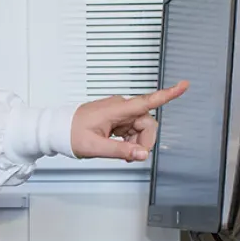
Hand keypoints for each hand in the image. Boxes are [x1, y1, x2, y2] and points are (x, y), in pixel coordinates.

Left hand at [70, 81, 188, 161]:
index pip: (147, 101)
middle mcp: (120, 107)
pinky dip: (130, 140)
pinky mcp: (116, 118)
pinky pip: (132, 129)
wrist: (55, 130)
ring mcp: (118, 112)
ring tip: (123, 154)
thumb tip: (142, 154)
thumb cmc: (70, 134)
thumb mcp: (95, 147)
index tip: (184, 85)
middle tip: (132, 155)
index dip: (168, 94)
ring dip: (136, 142)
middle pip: (147, 122)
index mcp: (116, 109)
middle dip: (144, 141)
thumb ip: (121, 150)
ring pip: (140, 128)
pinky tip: (122, 148)